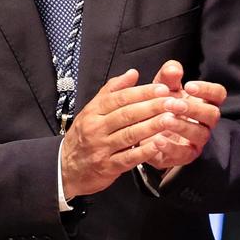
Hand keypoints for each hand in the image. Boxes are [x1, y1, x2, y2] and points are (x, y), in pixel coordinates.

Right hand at [60, 69, 185, 199]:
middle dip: (152, 107)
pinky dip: (145, 151)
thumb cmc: (85, 135)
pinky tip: (159, 144)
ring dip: (152, 126)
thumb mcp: (92, 110)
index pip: (120, 98)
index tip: (162, 88)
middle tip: (173, 102)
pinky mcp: (108, 166)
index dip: (142, 92)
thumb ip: (113, 90)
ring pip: (129, 134)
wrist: (66, 167)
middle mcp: (96, 128)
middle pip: (127, 114)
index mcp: (93, 112)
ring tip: (171, 119)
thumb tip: (133, 73)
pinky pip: (129, 158)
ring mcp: (101, 148)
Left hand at [138, 58, 225, 172]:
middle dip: (193, 109)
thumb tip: (174, 68)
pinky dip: (170, 147)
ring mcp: (197, 140)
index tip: (189, 86)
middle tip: (172, 104)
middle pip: (213, 115)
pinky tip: (157, 140)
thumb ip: (168, 76)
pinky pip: (183, 153)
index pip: (218, 94)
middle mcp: (205, 122)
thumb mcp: (162, 87)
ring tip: (164, 120)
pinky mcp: (185, 155)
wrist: (144, 131)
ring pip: (201, 134)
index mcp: (204, 102)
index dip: (207, 90)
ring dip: (183, 126)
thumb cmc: (159, 106)